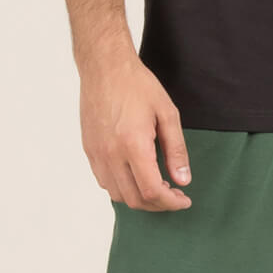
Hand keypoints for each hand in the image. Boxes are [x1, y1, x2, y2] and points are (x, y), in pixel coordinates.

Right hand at [79, 54, 192, 210]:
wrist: (104, 67)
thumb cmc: (137, 85)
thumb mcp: (167, 112)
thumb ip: (176, 149)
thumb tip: (183, 179)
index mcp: (133, 145)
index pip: (151, 191)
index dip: (170, 202)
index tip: (184, 200)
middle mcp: (111, 155)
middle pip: (134, 199)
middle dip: (157, 204)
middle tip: (174, 194)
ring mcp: (97, 154)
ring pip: (117, 194)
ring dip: (138, 198)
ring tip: (157, 185)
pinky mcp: (89, 150)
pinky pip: (104, 181)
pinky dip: (122, 187)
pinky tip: (136, 174)